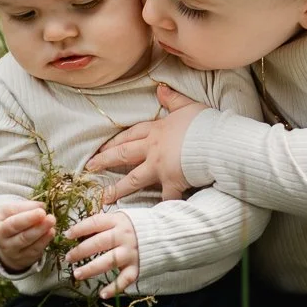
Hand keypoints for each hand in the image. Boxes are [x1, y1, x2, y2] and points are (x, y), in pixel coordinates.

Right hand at [0, 200, 54, 272]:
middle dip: (38, 227)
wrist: (6, 243)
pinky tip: (51, 232)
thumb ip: (25, 207)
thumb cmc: (11, 221)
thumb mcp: (11, 211)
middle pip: (22, 237)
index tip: (42, 212)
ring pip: (30, 245)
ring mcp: (14, 253)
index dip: (28, 218)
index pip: (13, 224)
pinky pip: (35, 250)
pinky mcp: (25, 259)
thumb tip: (41, 206)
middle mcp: (4, 242)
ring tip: (52, 224)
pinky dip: (45, 241)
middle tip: (51, 218)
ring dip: (43, 234)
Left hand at [63, 207, 139, 296]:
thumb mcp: (122, 218)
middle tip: (68, 258)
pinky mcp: (138, 267)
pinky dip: (114, 288)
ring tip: (77, 274)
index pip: (95, 223)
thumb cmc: (138, 227)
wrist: (167, 235)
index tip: (67, 236)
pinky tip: (102, 295)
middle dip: (81, 251)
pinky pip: (124, 279)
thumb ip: (105, 224)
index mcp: (118, 221)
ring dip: (91, 269)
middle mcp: (124, 236)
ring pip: (108, 262)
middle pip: (98, 243)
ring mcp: (131, 253)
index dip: (79, 229)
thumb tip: (79, 232)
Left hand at [86, 84, 208, 201]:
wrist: (216, 140)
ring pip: (133, 179)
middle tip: (89, 168)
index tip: (101, 147)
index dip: (115, 141)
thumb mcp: (188, 106)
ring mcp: (160, 167)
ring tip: (103, 197)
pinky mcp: (172, 181)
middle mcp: (153, 149)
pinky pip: (164, 197)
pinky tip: (149, 218)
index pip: (131, 135)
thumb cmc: (205, 123)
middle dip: (104, 161)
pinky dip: (159, 207)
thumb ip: (173, 99)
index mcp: (157, 131)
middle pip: (124, 155)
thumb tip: (160, 89)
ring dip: (117, 189)